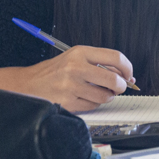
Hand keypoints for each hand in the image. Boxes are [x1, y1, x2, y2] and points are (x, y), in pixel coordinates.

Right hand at [18, 45, 133, 112]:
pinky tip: (86, 98)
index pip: (115, 57)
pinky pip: (93, 106)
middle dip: (121, 86)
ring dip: (107, 96)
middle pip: (113, 79)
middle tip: (119, 87)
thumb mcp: (75, 58)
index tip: (128, 74)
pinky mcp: (68, 102)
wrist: (29, 84)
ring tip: (100, 92)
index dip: (127, 68)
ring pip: (105, 96)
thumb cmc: (54, 71)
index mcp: (80, 53)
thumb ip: (99, 63)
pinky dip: (93, 103)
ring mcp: (71, 86)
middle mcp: (76, 68)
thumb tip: (125, 75)